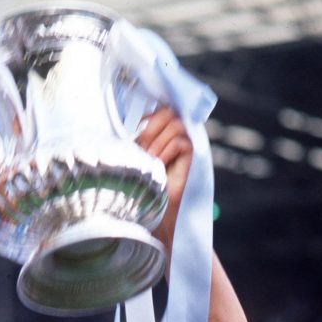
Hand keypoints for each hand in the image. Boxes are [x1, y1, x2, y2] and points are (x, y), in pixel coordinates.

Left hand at [136, 107, 192, 246]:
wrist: (149, 212)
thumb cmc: (136, 186)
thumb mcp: (131, 157)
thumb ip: (135, 137)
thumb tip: (131, 118)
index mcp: (158, 132)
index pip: (157, 109)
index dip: (147, 117)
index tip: (135, 133)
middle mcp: (173, 135)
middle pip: (167, 110)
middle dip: (151, 127)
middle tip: (142, 150)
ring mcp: (183, 144)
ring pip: (174, 123)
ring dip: (157, 142)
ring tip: (150, 162)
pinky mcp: (190, 156)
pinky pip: (180, 141)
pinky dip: (166, 152)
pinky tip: (159, 166)